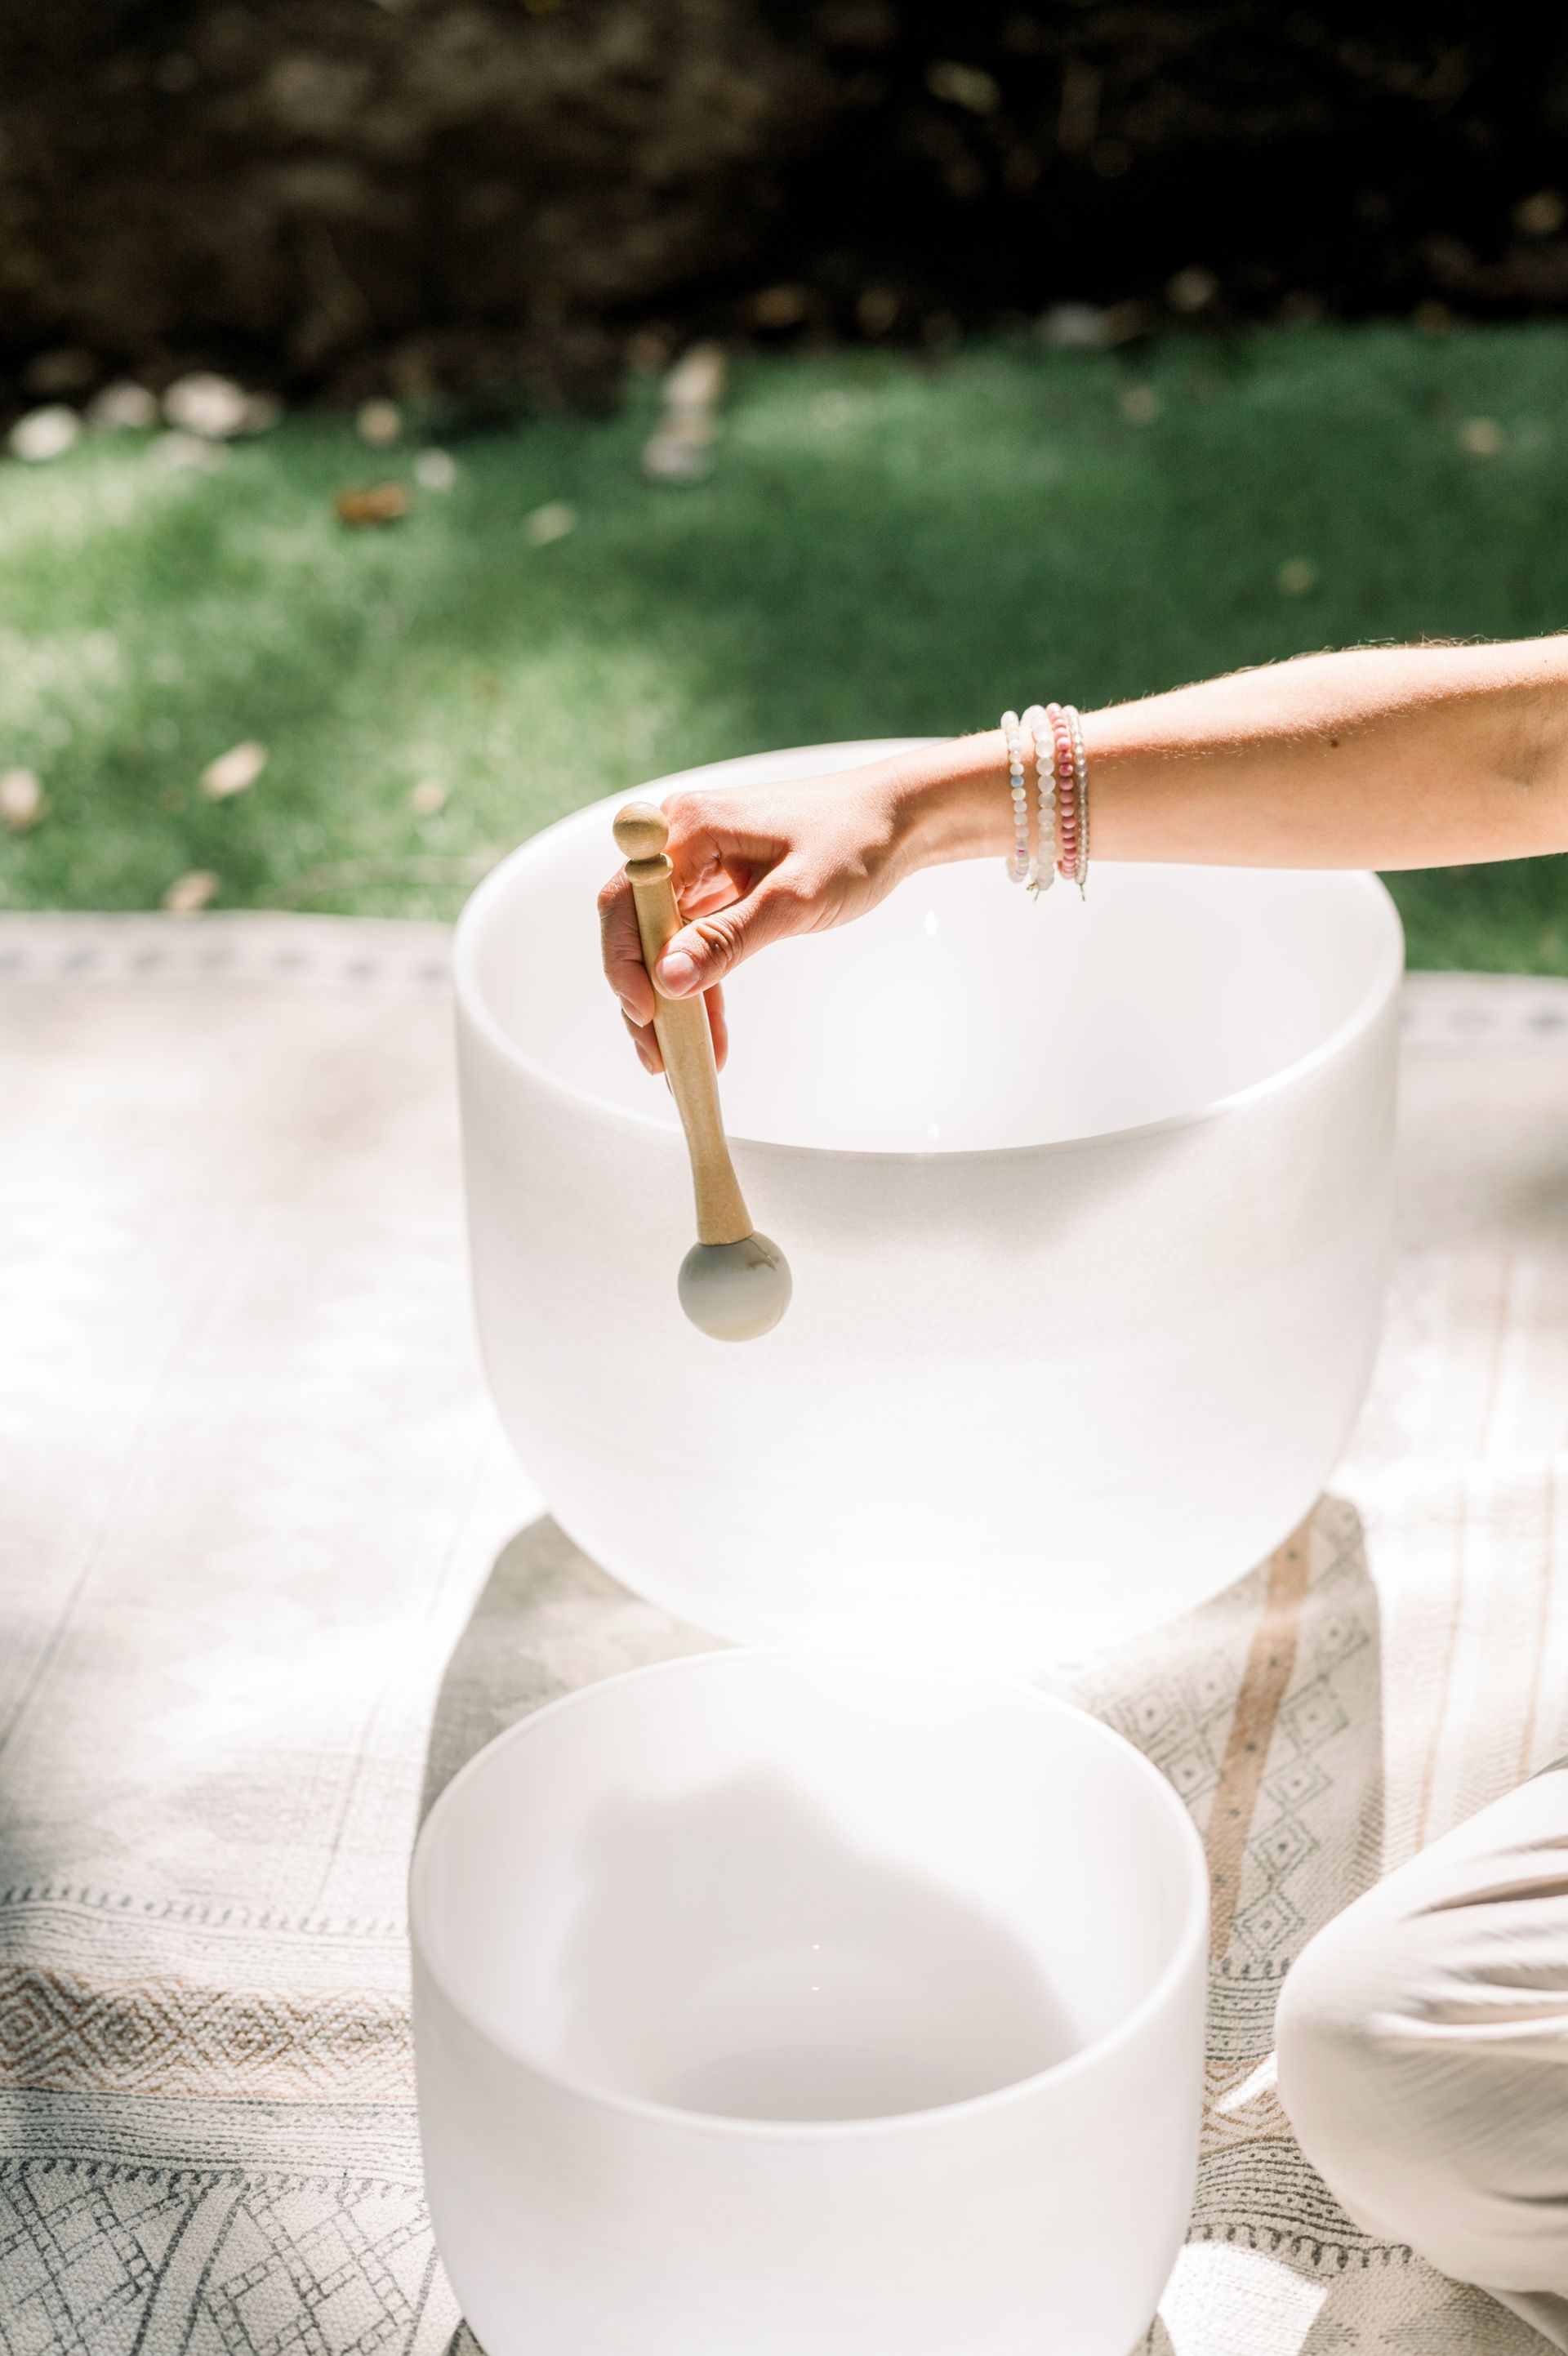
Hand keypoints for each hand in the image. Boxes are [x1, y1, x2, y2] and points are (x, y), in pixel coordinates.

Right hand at [598, 752, 972, 1073]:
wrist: (895, 820)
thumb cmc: (853, 842)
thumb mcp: (792, 899)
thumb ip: (727, 939)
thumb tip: (668, 978)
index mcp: (690, 828)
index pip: (627, 901)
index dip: (624, 962)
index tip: (644, 1013)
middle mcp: (681, 842)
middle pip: (635, 927)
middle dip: (642, 995)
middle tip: (658, 1056)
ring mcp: (697, 866)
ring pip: (661, 942)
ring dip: (669, 1001)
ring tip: (679, 1059)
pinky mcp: (717, 887)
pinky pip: (693, 942)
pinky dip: (699, 986)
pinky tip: (708, 1035)